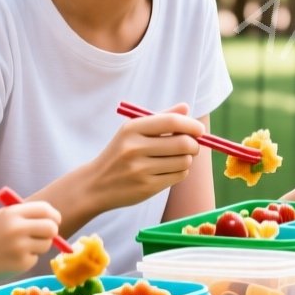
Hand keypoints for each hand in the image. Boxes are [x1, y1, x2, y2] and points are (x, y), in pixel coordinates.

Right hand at [0, 200, 61, 277]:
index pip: (44, 209)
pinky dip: (29, 257)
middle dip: (53, 230)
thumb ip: (25, 215)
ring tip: (22, 247)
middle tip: (48, 234)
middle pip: (51, 228)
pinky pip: (36, 257)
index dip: (53, 215)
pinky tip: (13, 258)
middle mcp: (17, 229)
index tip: (55, 219)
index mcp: (11, 214)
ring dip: (40, 245)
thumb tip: (53, 218)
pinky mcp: (22, 263)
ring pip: (46, 244)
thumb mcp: (2, 218)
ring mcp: (20, 247)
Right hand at [85, 103, 204, 211]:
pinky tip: (169, 169)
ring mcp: (140, 169)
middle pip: (183, 143)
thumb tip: (186, 108)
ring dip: (187, 159)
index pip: (171, 122)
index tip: (199, 130)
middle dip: (195, 144)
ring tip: (177, 158)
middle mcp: (135, 148)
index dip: (191, 125)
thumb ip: (160, 118)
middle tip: (193, 146)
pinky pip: (178, 176)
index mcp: (132, 129)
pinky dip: (180, 172)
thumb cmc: (119, 153)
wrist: (96, 184)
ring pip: (184, 161)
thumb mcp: (132, 131)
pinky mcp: (147, 187)